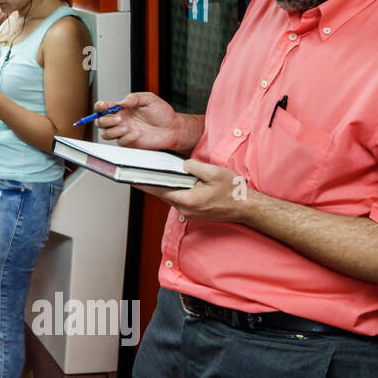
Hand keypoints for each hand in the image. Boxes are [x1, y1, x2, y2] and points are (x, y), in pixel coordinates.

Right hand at [95, 91, 178, 149]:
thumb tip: (122, 102)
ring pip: (106, 134)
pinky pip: (120, 142)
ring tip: (128, 127)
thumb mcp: (149, 99)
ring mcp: (123, 132)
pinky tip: (137, 133)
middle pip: (100, 122)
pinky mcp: (129, 142)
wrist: (172, 128)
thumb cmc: (161, 113)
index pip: (103, 108)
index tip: (105, 106)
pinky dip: (127, 138)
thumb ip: (134, 98)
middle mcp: (120, 120)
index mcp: (122, 109)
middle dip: (106, 120)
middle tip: (119, 118)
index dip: (100, 107)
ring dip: (114, 130)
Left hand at [139, 160, 256, 223]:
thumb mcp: (215, 173)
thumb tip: (182, 164)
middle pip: (162, 194)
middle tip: (137, 171)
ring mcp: (189, 213)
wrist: (246, 207)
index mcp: (188, 200)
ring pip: (170, 197)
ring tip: (152, 174)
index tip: (131, 176)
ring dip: (162, 187)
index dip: (144, 182)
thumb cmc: (233, 191)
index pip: (159, 190)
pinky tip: (172, 182)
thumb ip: (195, 167)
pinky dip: (173, 191)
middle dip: (151, 183)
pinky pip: (178, 200)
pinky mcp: (193, 213)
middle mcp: (185, 209)